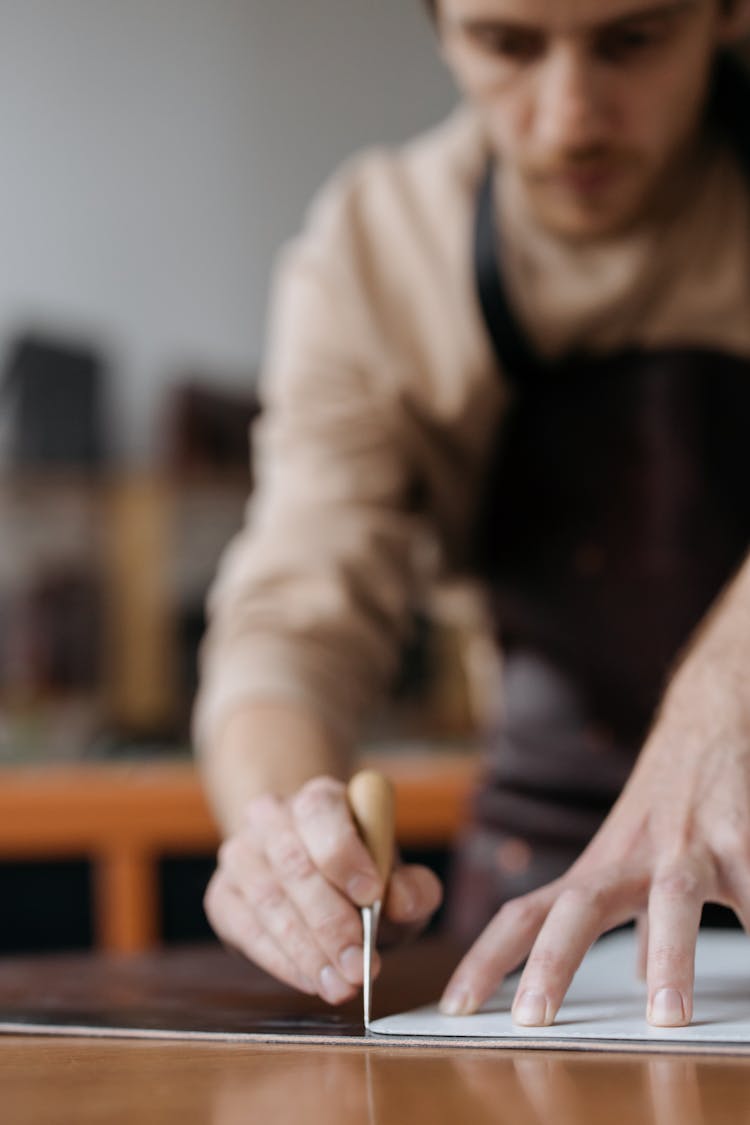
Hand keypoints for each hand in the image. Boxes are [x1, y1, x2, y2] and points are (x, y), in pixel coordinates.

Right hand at [204, 775, 441, 1003]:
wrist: (312, 874)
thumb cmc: (362, 876)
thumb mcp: (399, 878)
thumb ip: (413, 888)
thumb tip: (400, 901)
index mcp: (319, 798)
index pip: (320, 812)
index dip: (343, 854)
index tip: (371, 895)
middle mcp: (271, 817)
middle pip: (293, 863)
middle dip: (329, 922)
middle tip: (359, 966)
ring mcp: (240, 854)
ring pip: (267, 899)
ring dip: (306, 950)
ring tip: (340, 984)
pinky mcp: (222, 895)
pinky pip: (245, 929)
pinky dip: (280, 960)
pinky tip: (311, 980)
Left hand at [440, 666, 749, 1026]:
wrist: (709, 721)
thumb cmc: (667, 800)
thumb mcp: (636, 857)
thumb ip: (636, 919)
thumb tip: (639, 974)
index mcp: (600, 868)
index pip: (526, 914)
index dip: (487, 959)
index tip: (454, 1009)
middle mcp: (634, 856)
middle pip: (580, 906)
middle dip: (552, 961)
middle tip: (531, 1022)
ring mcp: (687, 846)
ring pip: (672, 898)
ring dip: (670, 955)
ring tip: (668, 1018)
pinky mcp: (741, 838)